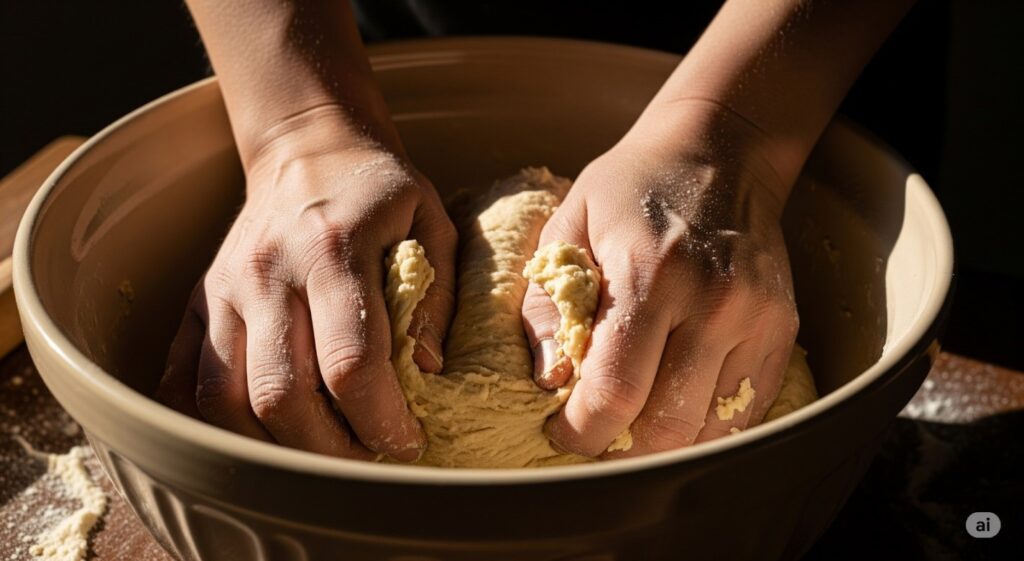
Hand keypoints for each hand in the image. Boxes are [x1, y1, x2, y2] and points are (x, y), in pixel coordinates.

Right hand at [156, 121, 455, 461]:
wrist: (306, 149)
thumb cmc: (380, 194)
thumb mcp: (432, 227)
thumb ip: (435, 301)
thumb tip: (426, 374)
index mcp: (333, 251)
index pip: (350, 363)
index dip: (381, 421)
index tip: (406, 443)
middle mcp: (268, 272)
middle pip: (280, 395)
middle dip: (330, 451)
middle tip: (368, 455)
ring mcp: (223, 288)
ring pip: (224, 401)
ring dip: (275, 449)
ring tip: (323, 450)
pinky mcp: (196, 301)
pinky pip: (182, 382)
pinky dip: (214, 425)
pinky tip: (261, 436)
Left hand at [522, 110, 798, 457]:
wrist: (721, 150)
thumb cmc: (630, 188)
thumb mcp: (568, 225)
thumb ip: (547, 305)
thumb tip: (548, 380)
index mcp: (650, 274)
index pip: (617, 390)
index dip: (582, 431)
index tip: (561, 432)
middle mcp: (714, 302)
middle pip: (668, 426)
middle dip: (620, 450)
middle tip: (594, 436)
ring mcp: (757, 319)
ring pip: (711, 430)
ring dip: (664, 445)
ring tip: (632, 425)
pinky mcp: (782, 330)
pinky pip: (746, 410)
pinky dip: (706, 425)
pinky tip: (675, 407)